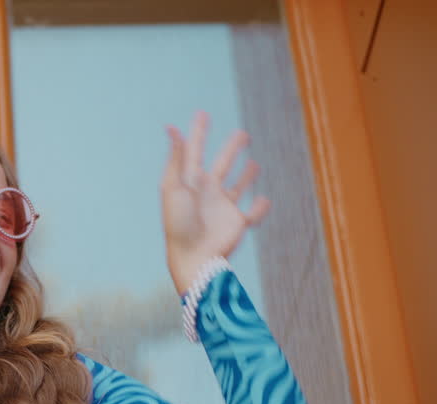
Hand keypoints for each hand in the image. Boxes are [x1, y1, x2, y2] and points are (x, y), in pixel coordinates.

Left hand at [161, 110, 270, 294]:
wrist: (193, 256)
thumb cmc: (179, 223)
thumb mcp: (176, 186)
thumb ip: (178, 157)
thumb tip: (171, 127)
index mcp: (191, 182)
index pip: (194, 151)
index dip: (198, 132)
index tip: (202, 113)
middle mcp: (208, 193)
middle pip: (222, 165)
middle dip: (231, 149)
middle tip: (242, 134)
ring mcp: (223, 208)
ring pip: (238, 186)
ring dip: (247, 175)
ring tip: (255, 163)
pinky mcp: (237, 223)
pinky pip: (253, 213)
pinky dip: (261, 207)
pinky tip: (265, 199)